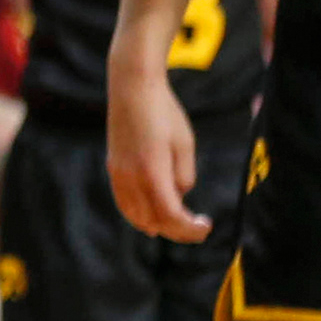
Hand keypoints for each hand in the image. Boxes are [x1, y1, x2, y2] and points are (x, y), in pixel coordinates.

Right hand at [107, 58, 207, 240]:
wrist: (133, 90)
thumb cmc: (164, 113)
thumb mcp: (184, 142)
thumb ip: (183, 175)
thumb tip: (180, 196)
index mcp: (152, 172)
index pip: (171, 214)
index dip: (189, 227)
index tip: (206, 227)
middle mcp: (131, 179)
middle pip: (154, 220)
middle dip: (178, 230)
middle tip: (199, 230)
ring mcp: (119, 176)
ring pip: (136, 216)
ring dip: (159, 226)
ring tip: (180, 227)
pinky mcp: (114, 170)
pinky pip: (125, 204)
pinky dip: (139, 217)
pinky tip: (152, 219)